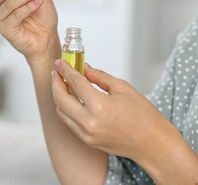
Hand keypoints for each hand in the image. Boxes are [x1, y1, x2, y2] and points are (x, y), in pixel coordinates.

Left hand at [51, 59, 180, 162]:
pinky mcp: (86, 141)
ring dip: (58, 96)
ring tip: (62, 84)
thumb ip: (100, 77)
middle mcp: (89, 122)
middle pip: (60, 99)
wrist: (153, 145)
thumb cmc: (144, 116)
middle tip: (57, 72)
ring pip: (61, 112)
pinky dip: (65, 109)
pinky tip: (70, 99)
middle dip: (55, 82)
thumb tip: (85, 68)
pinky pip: (68, 122)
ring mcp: (86, 134)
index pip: (75, 82)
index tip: (60, 62)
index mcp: (100, 106)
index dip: (65, 70)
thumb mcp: (123, 88)